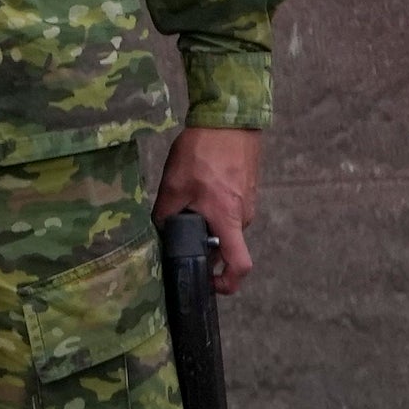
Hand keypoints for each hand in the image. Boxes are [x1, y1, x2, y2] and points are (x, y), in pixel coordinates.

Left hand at [157, 128, 264, 292]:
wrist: (228, 121)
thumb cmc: (202, 153)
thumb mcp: (172, 186)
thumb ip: (166, 215)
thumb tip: (160, 234)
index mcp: (228, 220)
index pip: (239, 263)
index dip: (228, 282)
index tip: (211, 287)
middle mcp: (243, 216)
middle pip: (226, 247)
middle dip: (203, 248)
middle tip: (177, 236)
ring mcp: (248, 204)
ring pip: (225, 227)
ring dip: (206, 226)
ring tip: (184, 205)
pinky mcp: (246, 192)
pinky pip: (229, 212)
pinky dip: (213, 211)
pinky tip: (196, 193)